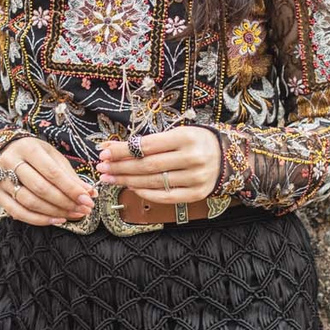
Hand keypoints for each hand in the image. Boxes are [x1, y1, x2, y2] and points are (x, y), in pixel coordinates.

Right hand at [0, 137, 94, 224]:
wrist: (6, 151)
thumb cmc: (35, 155)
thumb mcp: (53, 157)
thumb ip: (70, 176)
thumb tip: (90, 193)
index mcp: (28, 148)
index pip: (52, 172)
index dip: (71, 188)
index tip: (87, 199)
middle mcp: (10, 162)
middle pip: (40, 188)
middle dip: (65, 202)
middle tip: (83, 210)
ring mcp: (0, 179)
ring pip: (29, 202)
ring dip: (54, 212)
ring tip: (73, 214)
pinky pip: (18, 212)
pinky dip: (39, 219)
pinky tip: (56, 220)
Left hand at [95, 126, 222, 205]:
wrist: (228, 157)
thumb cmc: (196, 142)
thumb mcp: (177, 133)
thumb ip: (148, 142)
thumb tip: (112, 147)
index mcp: (186, 137)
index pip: (146, 145)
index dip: (122, 150)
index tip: (104, 152)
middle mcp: (192, 158)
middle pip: (147, 165)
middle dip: (120, 167)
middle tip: (101, 168)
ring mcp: (196, 178)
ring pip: (154, 181)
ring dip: (127, 180)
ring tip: (110, 178)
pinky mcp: (197, 194)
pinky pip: (165, 196)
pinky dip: (145, 193)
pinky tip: (131, 187)